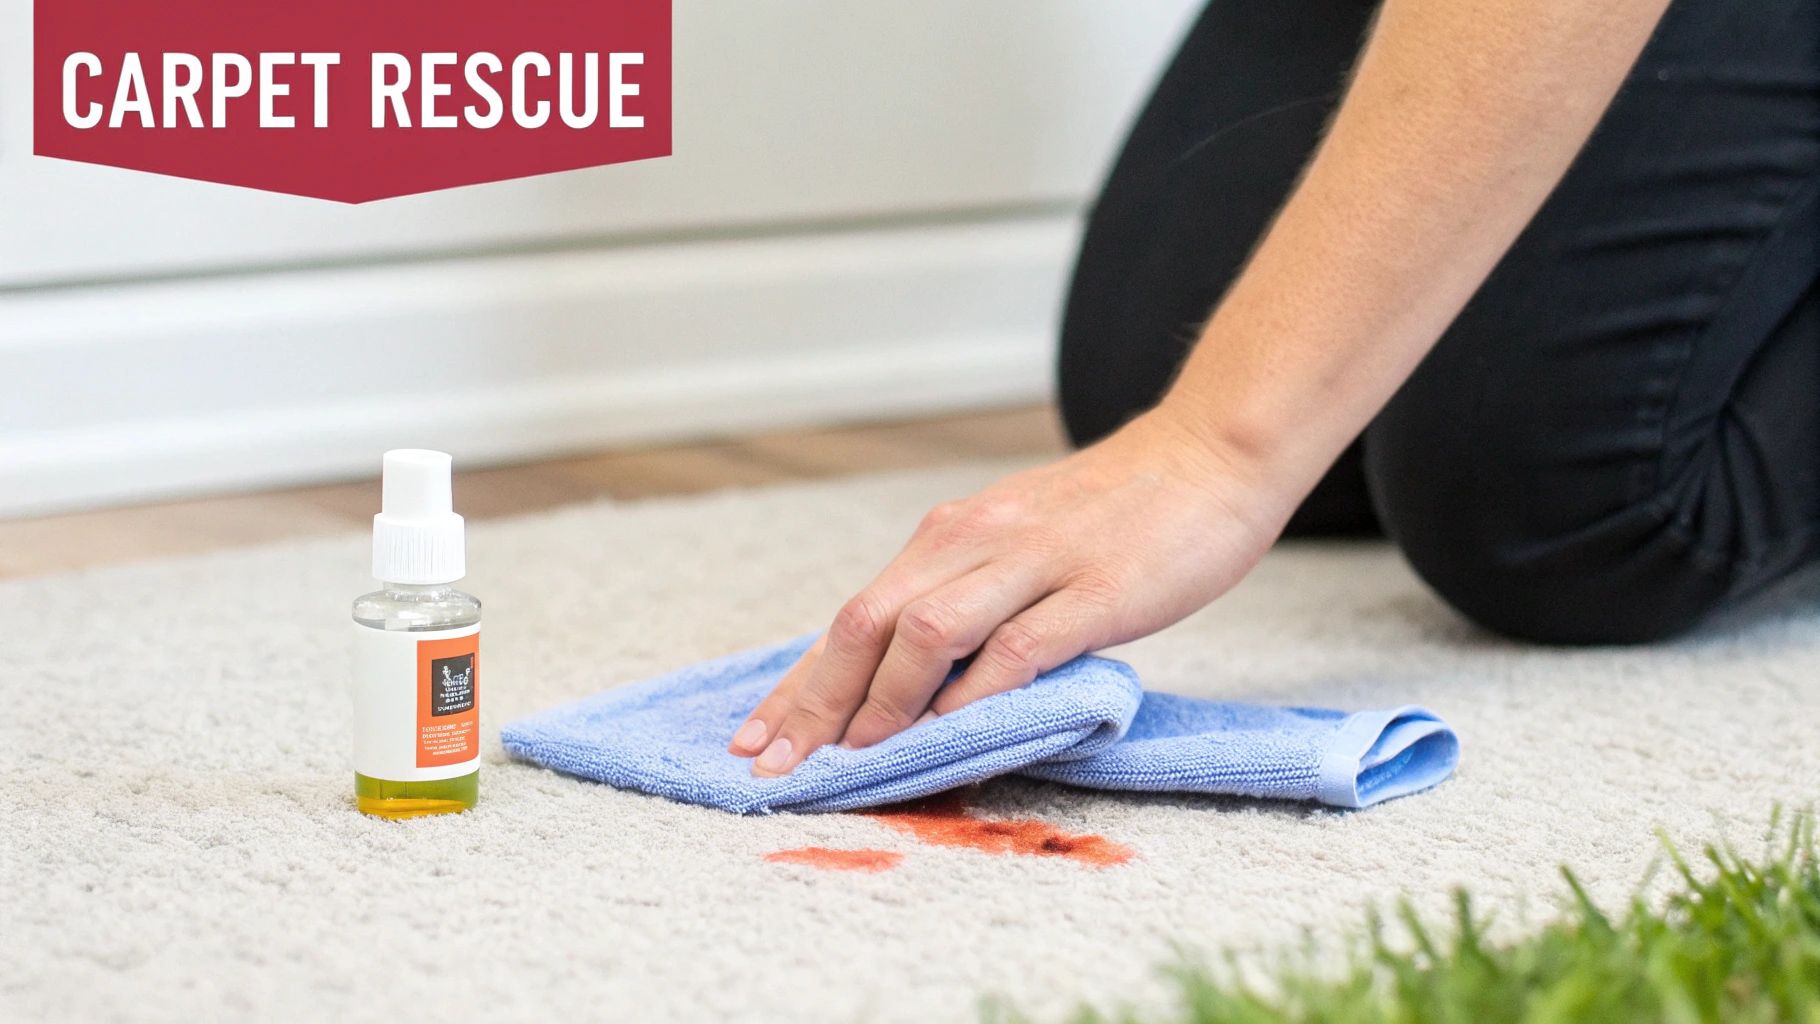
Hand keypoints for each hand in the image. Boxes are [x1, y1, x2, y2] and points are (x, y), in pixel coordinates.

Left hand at [725, 407, 1295, 775]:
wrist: (1211, 452)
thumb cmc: (1115, 510)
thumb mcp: (1018, 540)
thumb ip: (966, 597)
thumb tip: (908, 677)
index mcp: (950, 534)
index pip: (853, 616)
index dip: (799, 683)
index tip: (755, 738)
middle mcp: (975, 540)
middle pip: (867, 624)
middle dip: (812, 700)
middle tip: (772, 762)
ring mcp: (1034, 563)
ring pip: (928, 631)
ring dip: (883, 699)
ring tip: (854, 755)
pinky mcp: (1094, 591)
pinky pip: (1018, 646)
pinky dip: (975, 692)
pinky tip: (949, 731)